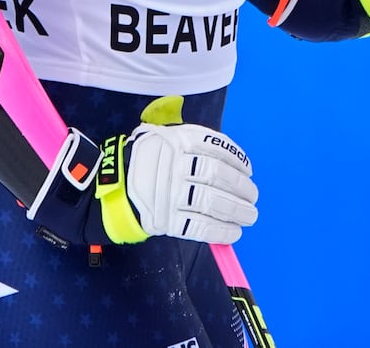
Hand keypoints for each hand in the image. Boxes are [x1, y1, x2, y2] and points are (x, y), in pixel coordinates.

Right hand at [95, 96, 257, 244]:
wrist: (116, 187)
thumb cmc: (152, 160)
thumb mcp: (168, 137)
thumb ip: (197, 143)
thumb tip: (235, 162)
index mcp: (178, 141)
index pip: (216, 149)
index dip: (237, 161)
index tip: (249, 171)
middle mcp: (175, 165)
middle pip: (217, 177)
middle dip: (241, 188)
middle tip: (253, 197)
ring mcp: (170, 193)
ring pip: (211, 202)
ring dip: (236, 211)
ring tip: (249, 216)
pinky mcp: (166, 219)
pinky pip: (199, 226)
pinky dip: (220, 231)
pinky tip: (233, 232)